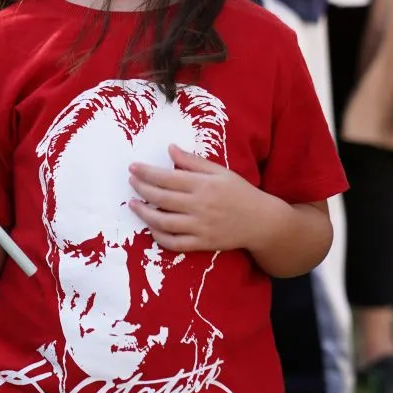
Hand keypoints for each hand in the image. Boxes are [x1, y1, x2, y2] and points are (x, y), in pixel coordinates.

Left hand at [127, 145, 271, 253]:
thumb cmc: (239, 192)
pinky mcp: (202, 243)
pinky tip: (151, 227)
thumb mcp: (220, 171)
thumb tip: (170, 148)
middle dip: (141, 188)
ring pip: (164, 222)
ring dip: (144, 213)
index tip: (133, 167)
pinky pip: (175, 243)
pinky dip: (159, 237)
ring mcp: (200, 227)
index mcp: (204, 185)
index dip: (147, 172)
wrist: (262, 221)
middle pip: (161, 198)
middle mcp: (200, 206)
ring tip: (134, 204)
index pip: (167, 177)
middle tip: (131, 181)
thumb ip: (193, 161)